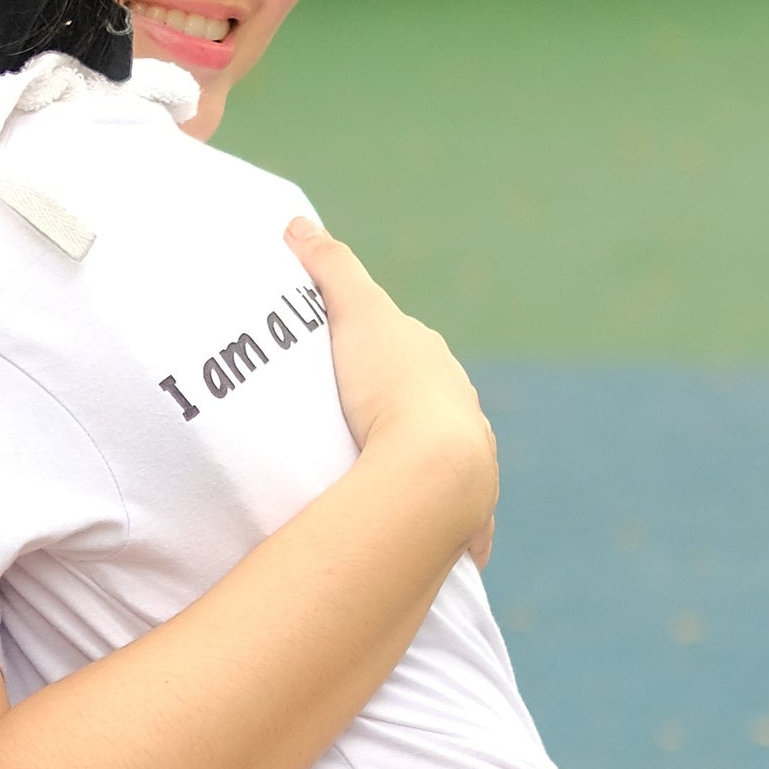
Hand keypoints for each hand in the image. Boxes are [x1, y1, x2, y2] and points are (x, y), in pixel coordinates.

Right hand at [284, 218, 497, 567]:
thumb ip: (330, 266)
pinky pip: (461, 519)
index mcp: (436, 364)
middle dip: (402, 410)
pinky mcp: (467, 511)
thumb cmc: (391, 385)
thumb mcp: (354, 312)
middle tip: (354, 422)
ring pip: (445, 457)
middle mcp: (461, 406)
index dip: (377, 351)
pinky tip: (439, 544)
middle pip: (428, 402)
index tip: (346, 363)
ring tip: (382, 479)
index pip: (407, 348)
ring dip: (422, 465)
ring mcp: (470, 458)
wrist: (434, 468)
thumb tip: (298, 224)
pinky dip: (454, 528)